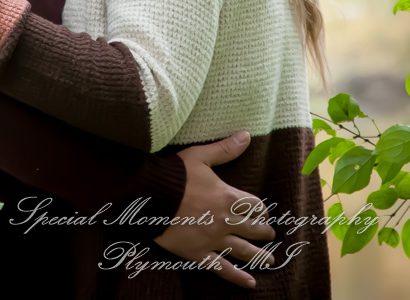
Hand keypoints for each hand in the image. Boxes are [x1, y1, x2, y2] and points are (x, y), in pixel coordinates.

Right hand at [153, 132, 274, 289]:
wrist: (149, 195)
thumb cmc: (174, 173)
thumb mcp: (200, 156)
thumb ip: (225, 149)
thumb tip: (246, 135)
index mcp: (227, 197)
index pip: (254, 206)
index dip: (260, 209)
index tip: (262, 211)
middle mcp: (225, 221)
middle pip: (253, 229)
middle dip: (263, 231)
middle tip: (268, 234)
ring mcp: (212, 239)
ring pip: (243, 251)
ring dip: (259, 255)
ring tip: (270, 260)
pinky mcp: (198, 253)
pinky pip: (222, 268)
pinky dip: (237, 277)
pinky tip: (250, 283)